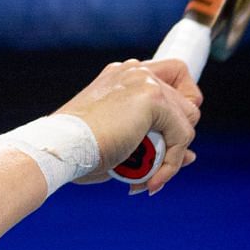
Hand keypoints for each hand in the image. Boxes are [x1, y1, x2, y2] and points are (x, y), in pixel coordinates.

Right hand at [56, 58, 201, 193]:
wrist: (59, 148)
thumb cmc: (78, 151)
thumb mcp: (121, 142)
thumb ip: (154, 142)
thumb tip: (190, 156)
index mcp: (123, 75)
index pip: (175, 77)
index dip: (181, 105)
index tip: (170, 133)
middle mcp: (135, 71)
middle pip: (187, 103)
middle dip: (176, 139)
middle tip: (153, 167)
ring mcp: (144, 80)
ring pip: (187, 121)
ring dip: (172, 154)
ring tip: (144, 175)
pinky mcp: (152, 97)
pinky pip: (182, 136)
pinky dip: (171, 163)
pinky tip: (150, 179)